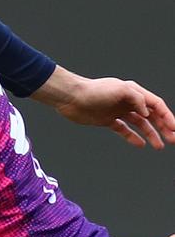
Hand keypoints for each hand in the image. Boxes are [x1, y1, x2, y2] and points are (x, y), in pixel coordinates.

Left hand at [34, 67, 174, 148]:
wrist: (71, 98)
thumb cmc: (94, 91)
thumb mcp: (119, 90)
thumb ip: (136, 99)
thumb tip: (148, 112)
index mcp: (133, 92)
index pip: (156, 104)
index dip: (167, 116)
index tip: (174, 129)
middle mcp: (128, 101)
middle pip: (151, 115)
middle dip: (163, 127)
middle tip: (172, 140)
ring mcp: (118, 111)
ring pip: (140, 124)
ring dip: (151, 134)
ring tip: (159, 146)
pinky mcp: (107, 120)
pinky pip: (124, 130)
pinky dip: (132, 137)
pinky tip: (140, 145)